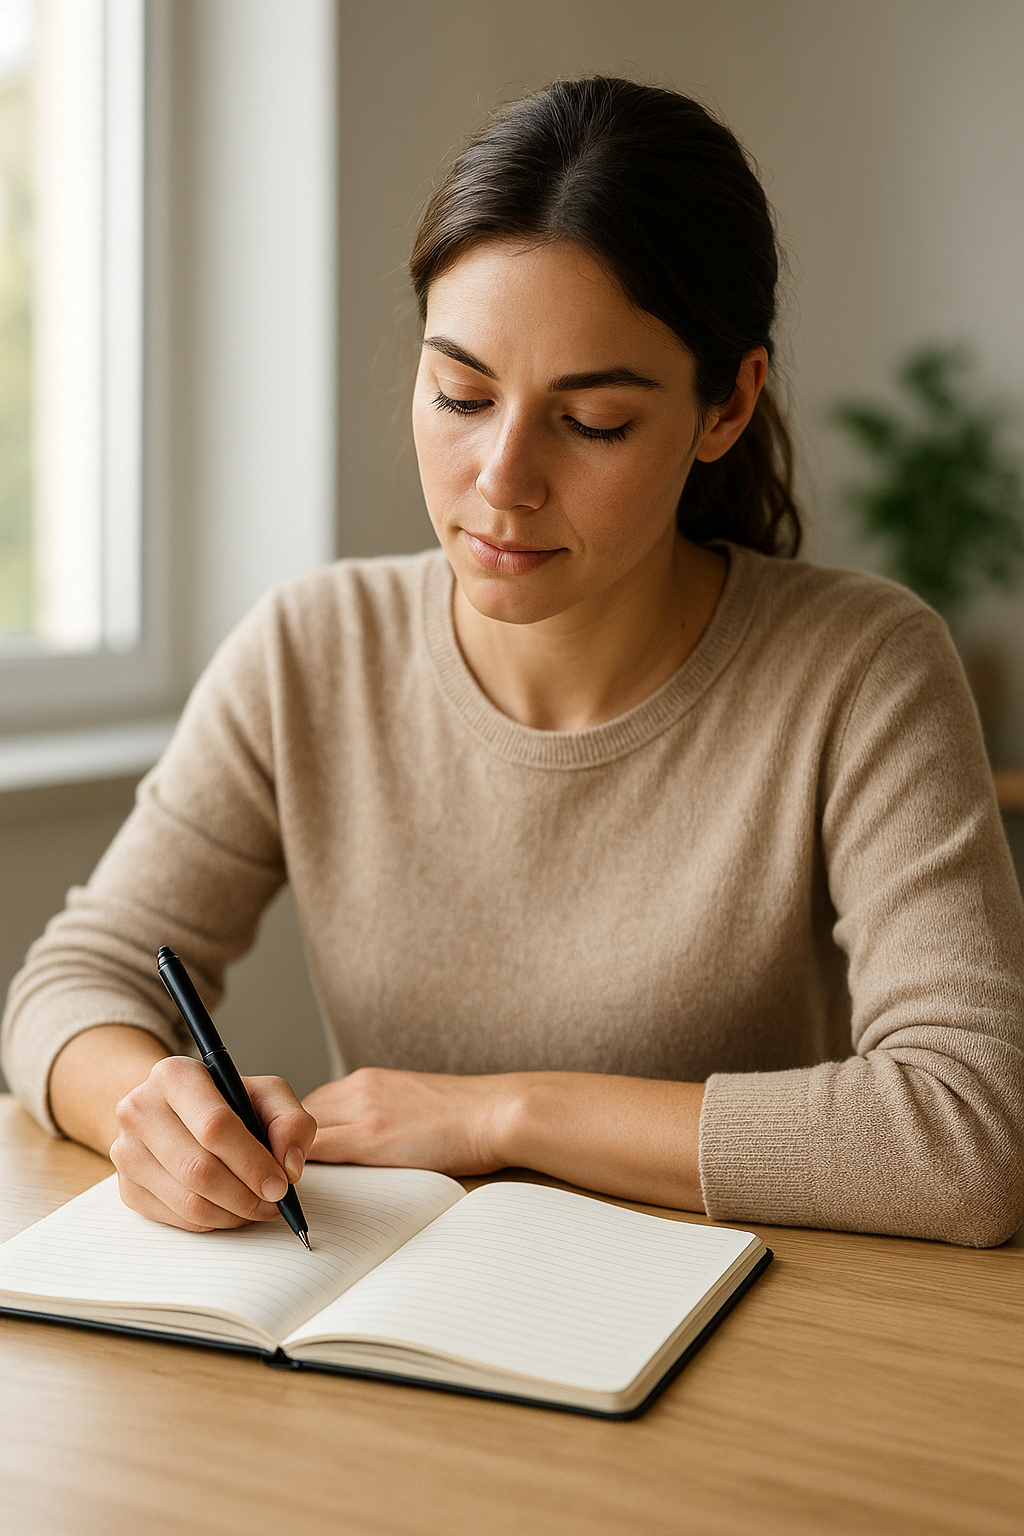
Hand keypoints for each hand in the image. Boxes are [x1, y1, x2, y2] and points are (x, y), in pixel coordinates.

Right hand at [110, 1056, 316, 1231]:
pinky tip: (231, 1208)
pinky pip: (177, 1219)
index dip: (253, 1162)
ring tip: (258, 1206)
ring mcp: (126, 1152)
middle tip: (274, 1202)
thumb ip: (291, 1123)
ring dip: (232, 1213)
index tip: (280, 1184)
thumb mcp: (267, 1095)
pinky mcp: (127, 1188)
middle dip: (245, 1194)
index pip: (215, 1126)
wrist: (177, 1112)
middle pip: (199, 1169)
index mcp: (174, 1075)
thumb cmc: (228, 1102)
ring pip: (188, 1201)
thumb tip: (289, 1168)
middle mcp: (140, 1109)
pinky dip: (213, 1222)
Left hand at [302, 1068, 512, 1174]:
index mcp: (370, 1079)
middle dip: (289, 1143)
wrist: (497, 1112)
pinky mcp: (371, 1136)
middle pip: (299, 1115)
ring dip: (289, 1156)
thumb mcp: (414, 1102)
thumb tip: (365, 1140)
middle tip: (283, 1172)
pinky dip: (299, 1168)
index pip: (314, 1103)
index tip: (293, 1153)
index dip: (297, 1131)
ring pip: (300, 1132)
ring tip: (286, 1184)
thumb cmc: (468, 1115)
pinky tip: (296, 1188)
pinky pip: (317, 1152)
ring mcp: (363, 1110)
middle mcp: (360, 1087)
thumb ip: (383, 1112)